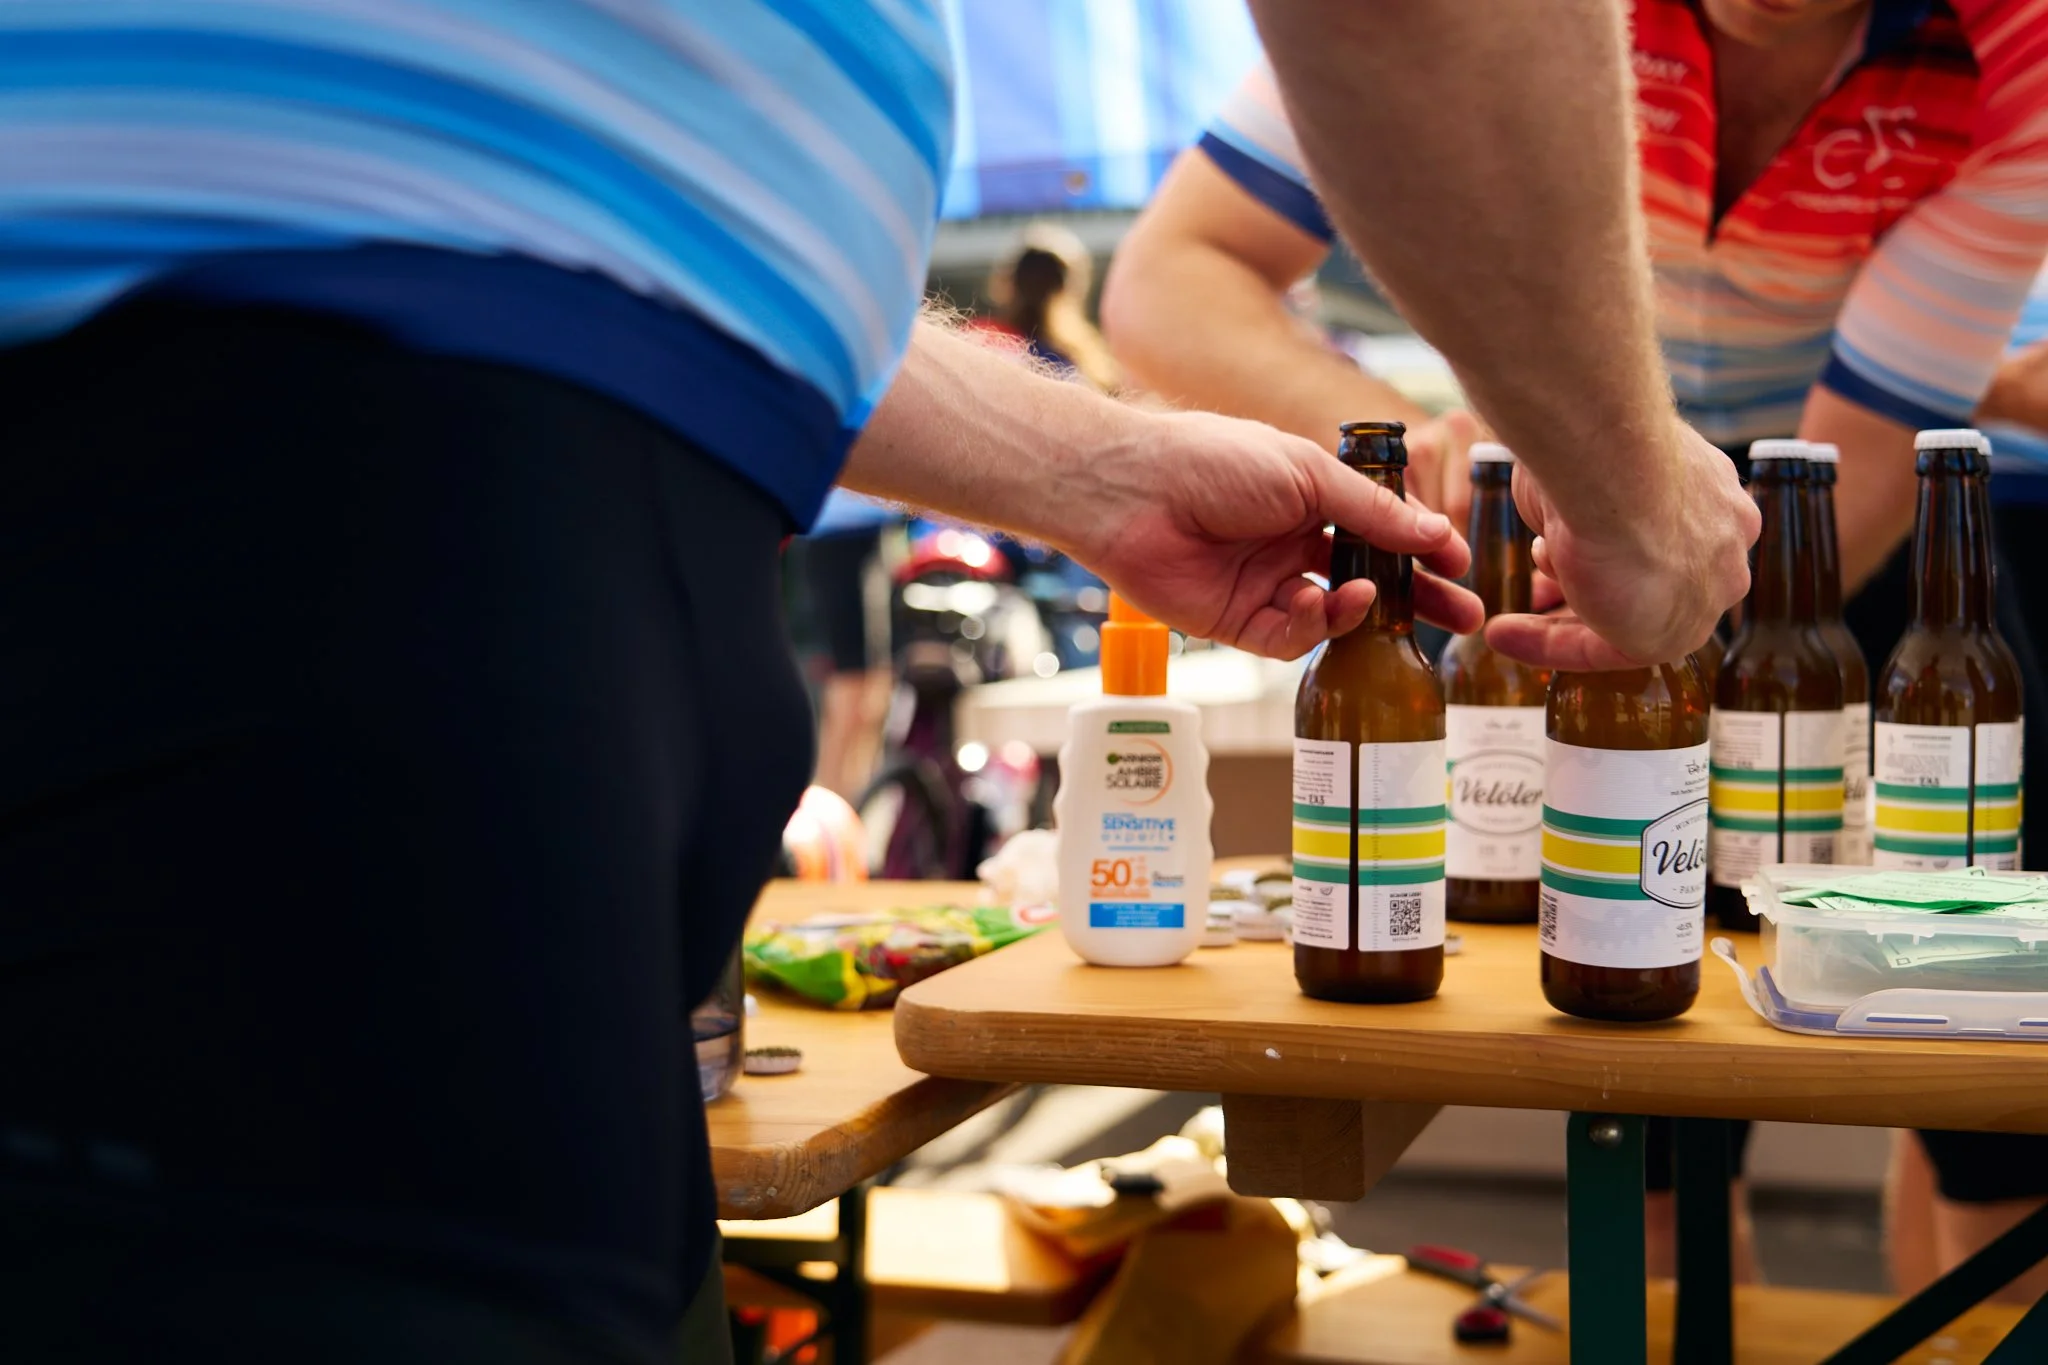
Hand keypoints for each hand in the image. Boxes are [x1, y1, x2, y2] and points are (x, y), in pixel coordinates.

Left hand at [1065, 410, 1483, 659]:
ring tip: (1371, 600)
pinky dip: (1313, 625)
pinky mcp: (1237, 622)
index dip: (1422, 548)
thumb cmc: (1213, 461)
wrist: (1134, 493)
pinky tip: (1318, 603)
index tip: (1460, 562)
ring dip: (1359, 610)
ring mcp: (1265, 584)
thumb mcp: (1307, 474)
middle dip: (1416, 600)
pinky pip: (1291, 637)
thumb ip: (1370, 510)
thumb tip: (1431, 532)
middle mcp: (1291, 543)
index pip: (1381, 531)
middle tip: (1462, 618)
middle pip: (1368, 581)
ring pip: (1334, 615)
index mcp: (1310, 499)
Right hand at [1484, 421, 1755, 669]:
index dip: (1598, 546)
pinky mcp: (1674, 636)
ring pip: (1626, 617)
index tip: (1552, 550)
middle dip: (1581, 588)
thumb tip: (1557, 515)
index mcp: (1713, 495)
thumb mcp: (1590, 461)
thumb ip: (1588, 496)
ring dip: (1562, 619)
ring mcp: (1707, 594)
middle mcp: (1722, 545)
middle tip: (1531, 592)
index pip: (1658, 536)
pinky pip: (1606, 650)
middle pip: (1646, 582)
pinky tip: (1504, 636)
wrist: (1616, 466)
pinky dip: (1552, 646)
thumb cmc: (1599, 443)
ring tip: (1504, 624)